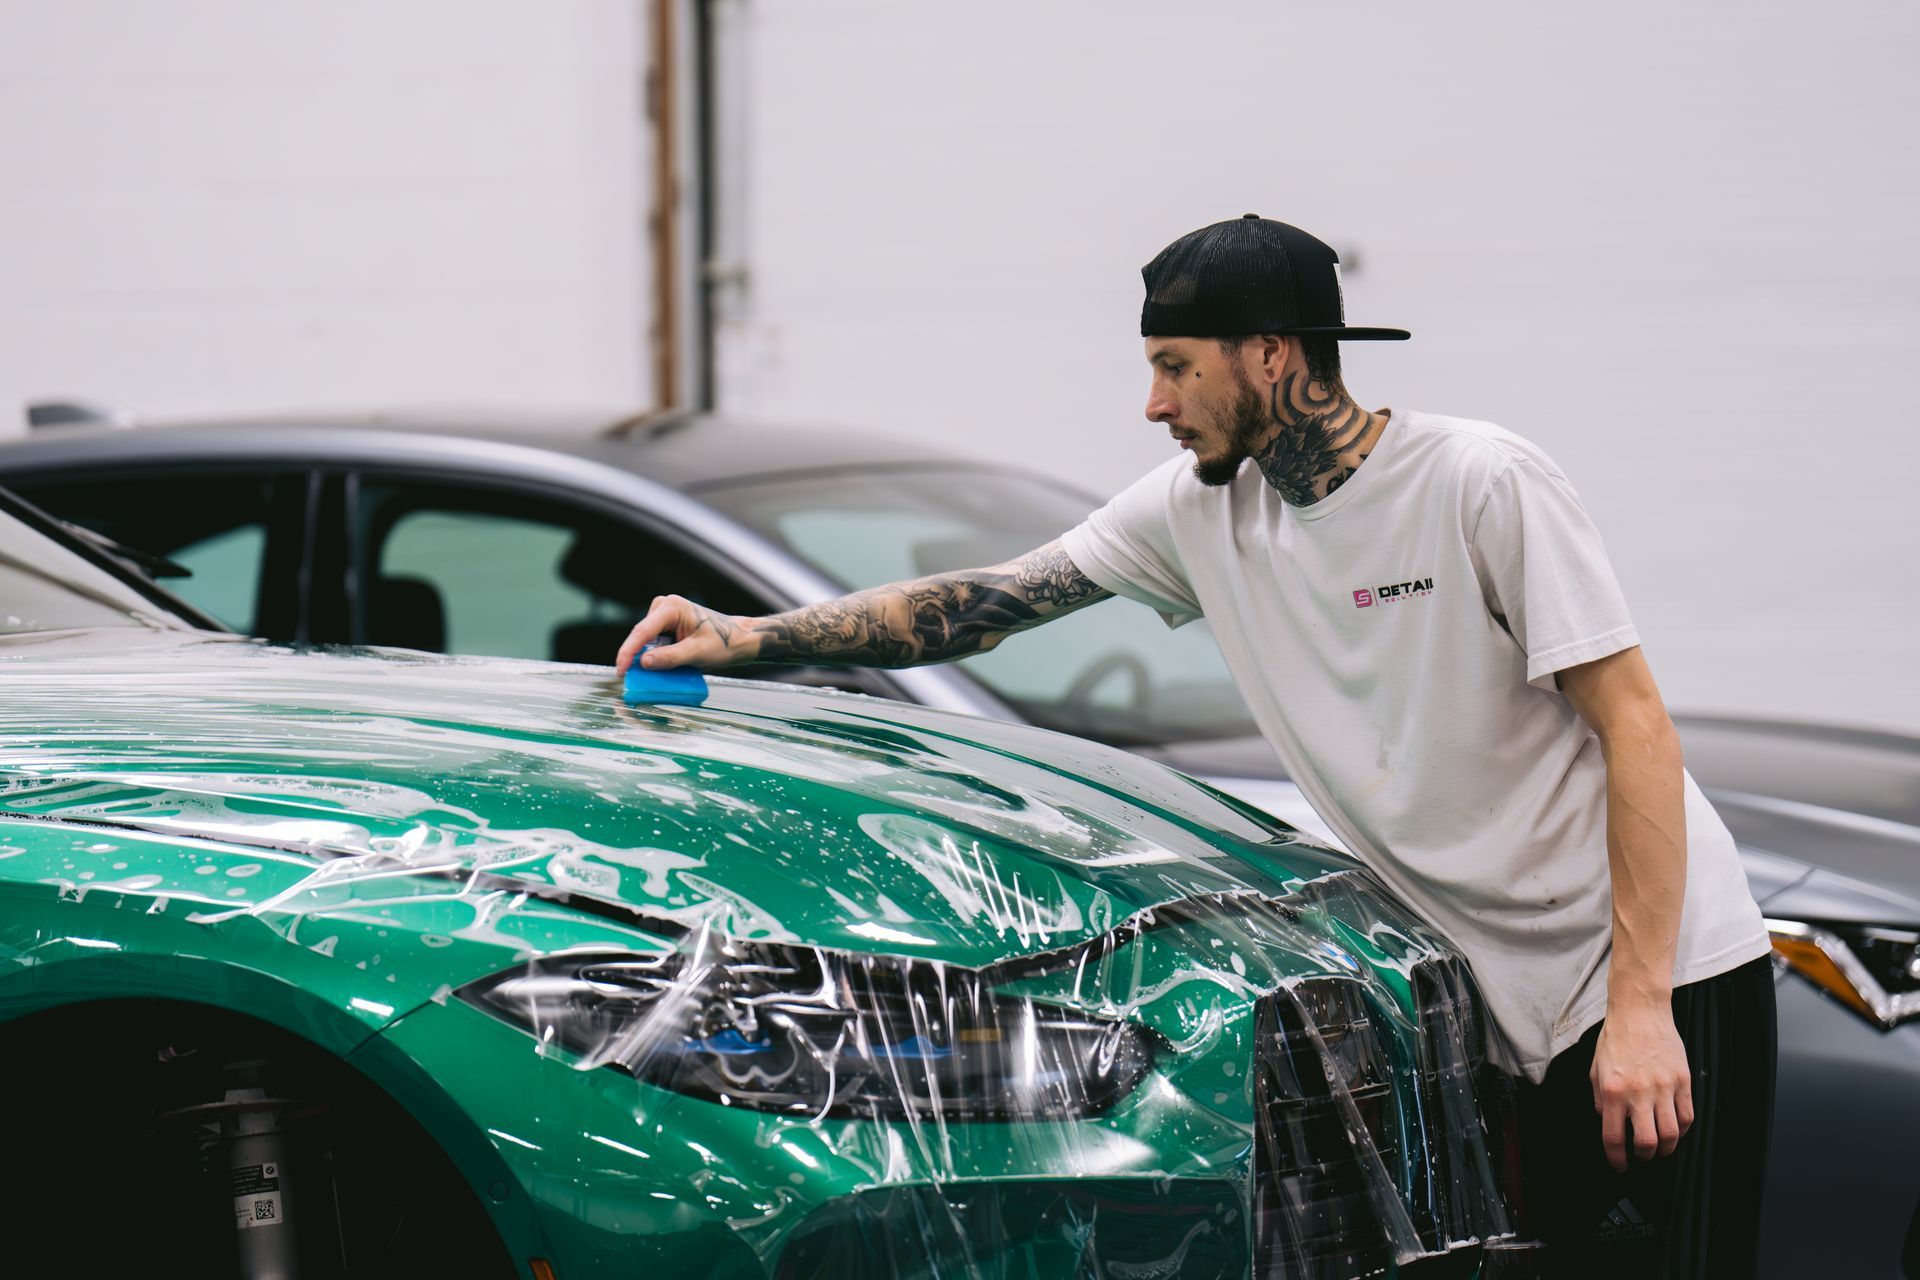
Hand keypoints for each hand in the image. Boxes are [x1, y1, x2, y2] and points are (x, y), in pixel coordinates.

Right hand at [614, 595, 752, 674]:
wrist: (738, 640)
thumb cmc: (723, 642)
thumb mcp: (697, 653)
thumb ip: (670, 658)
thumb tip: (644, 662)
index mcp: (672, 608)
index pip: (642, 631)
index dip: (628, 652)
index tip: (621, 670)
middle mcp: (665, 607)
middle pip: (641, 635)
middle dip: (636, 656)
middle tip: (633, 679)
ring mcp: (665, 615)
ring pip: (646, 640)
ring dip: (647, 657)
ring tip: (652, 675)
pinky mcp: (668, 625)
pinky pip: (654, 642)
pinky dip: (655, 655)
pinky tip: (659, 667)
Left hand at [1589, 1002, 1692, 1172]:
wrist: (1639, 1012)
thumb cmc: (1615, 1038)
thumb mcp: (1595, 1069)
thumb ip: (1599, 1099)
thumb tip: (1606, 1122)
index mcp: (1612, 1091)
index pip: (1614, 1138)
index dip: (1616, 1159)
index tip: (1619, 1165)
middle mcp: (1638, 1093)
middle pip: (1647, 1143)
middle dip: (1644, 1158)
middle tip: (1642, 1157)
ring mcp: (1663, 1087)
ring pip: (1671, 1134)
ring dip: (1666, 1149)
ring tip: (1660, 1148)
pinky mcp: (1682, 1081)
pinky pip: (1687, 1116)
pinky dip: (1682, 1130)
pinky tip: (1674, 1129)